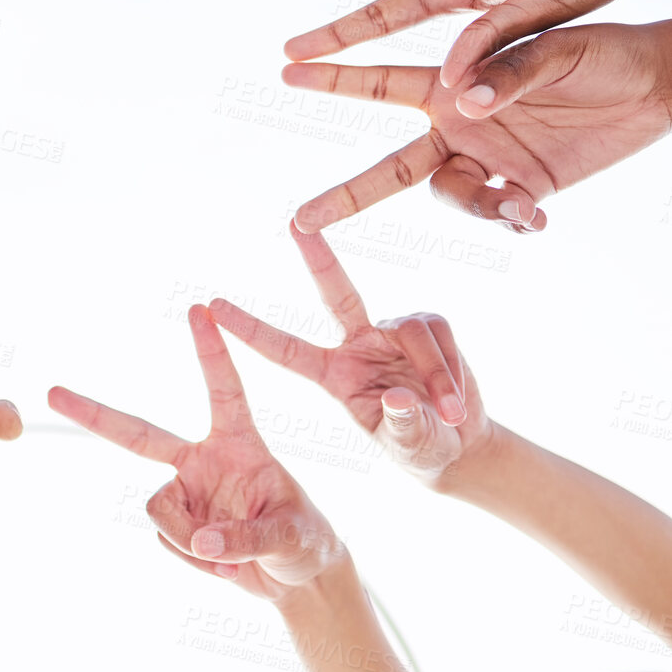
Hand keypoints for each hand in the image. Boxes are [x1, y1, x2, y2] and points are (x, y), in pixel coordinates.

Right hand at [49, 305, 342, 598]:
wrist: (296, 578)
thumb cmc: (306, 542)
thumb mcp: (290, 536)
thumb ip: (247, 537)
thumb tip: (201, 542)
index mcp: (240, 444)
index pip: (225, 390)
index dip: (211, 352)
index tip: (200, 309)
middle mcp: (203, 461)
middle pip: (139, 435)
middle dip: (94, 414)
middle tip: (52, 393)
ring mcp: (187, 493)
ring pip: (159, 512)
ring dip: (191, 541)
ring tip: (234, 559)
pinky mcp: (179, 525)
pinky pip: (167, 541)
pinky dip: (193, 560)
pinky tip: (224, 566)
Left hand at [211, 223, 491, 484]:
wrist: (459, 443)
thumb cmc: (420, 448)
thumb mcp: (408, 448)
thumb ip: (403, 427)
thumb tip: (398, 399)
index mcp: (333, 375)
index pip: (285, 348)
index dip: (250, 328)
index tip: (213, 306)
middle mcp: (357, 344)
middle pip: (335, 292)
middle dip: (317, 257)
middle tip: (294, 223)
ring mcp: (391, 332)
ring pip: (413, 330)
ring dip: (436, 374)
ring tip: (452, 414)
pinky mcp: (427, 325)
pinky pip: (440, 334)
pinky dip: (453, 368)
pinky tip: (458, 397)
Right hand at [283, 22, 671, 232]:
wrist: (654, 84)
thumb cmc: (599, 51)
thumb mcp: (553, 50)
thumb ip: (507, 70)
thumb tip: (465, 99)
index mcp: (452, 83)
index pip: (380, 81)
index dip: (334, 78)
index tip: (287, 69)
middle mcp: (460, 127)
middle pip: (390, 168)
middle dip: (345, 194)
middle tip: (302, 218)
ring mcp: (491, 162)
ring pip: (450, 198)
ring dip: (470, 206)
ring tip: (511, 204)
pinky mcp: (528, 189)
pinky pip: (501, 215)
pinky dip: (510, 220)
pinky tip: (535, 215)